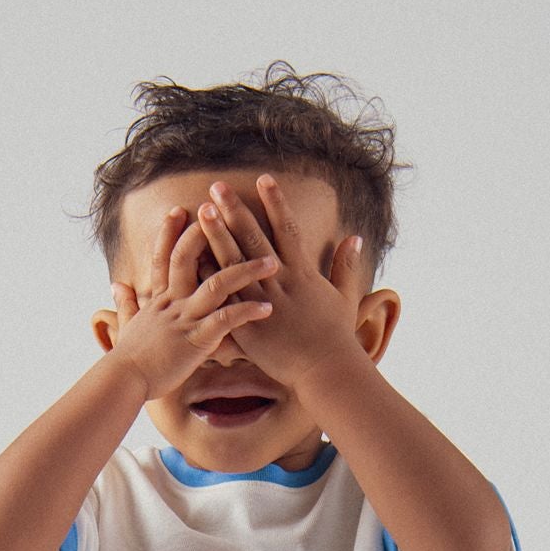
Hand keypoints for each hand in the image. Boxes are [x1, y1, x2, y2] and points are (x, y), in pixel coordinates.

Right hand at [108, 207, 279, 401]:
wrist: (124, 382)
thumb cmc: (129, 360)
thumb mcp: (125, 325)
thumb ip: (125, 303)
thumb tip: (116, 285)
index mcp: (158, 299)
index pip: (163, 256)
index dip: (170, 232)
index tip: (180, 210)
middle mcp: (172, 303)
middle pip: (189, 257)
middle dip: (208, 232)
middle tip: (227, 211)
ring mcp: (184, 319)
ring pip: (217, 284)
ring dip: (246, 271)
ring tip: (271, 262)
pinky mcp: (196, 341)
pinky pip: (225, 321)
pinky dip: (246, 312)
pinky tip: (267, 308)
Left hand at [193, 174, 367, 392]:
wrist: (327, 372)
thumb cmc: (336, 338)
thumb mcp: (346, 298)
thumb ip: (346, 266)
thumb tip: (355, 238)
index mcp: (303, 274)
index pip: (288, 229)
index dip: (276, 202)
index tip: (263, 179)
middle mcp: (281, 283)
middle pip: (255, 239)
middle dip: (236, 210)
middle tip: (217, 187)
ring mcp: (263, 303)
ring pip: (235, 264)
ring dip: (218, 236)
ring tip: (202, 212)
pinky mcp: (249, 327)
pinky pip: (225, 299)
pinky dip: (211, 280)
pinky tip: (193, 263)